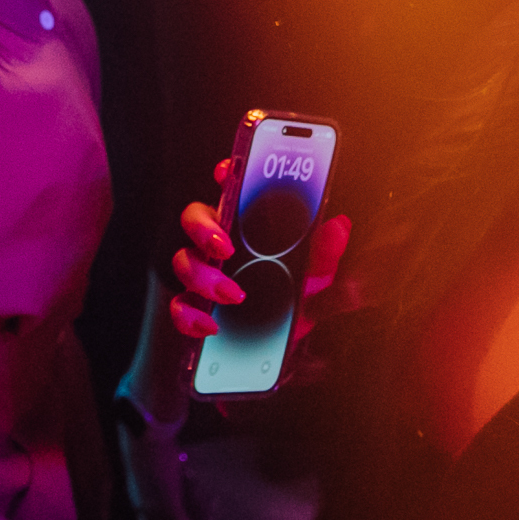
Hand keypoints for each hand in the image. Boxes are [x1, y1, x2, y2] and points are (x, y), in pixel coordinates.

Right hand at [168, 159, 351, 346]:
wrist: (281, 347)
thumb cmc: (294, 300)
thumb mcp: (316, 276)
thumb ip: (326, 252)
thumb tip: (339, 225)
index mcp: (246, 226)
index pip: (230, 189)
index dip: (225, 175)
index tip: (227, 172)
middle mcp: (219, 244)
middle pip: (194, 218)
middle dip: (204, 228)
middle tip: (224, 246)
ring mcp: (203, 274)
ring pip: (183, 260)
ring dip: (203, 276)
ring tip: (231, 293)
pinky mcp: (195, 307)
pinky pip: (179, 306)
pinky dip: (191, 315)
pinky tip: (211, 324)